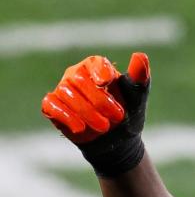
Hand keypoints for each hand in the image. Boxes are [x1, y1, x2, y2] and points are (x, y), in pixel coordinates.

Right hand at [41, 52, 150, 176]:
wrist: (116, 141)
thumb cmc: (127, 114)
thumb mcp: (137, 98)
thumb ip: (139, 78)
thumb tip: (141, 55)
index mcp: (96, 67)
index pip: (94, 62)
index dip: (99, 71)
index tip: (106, 82)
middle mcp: (76, 74)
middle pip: (79, 79)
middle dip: (99, 100)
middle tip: (118, 117)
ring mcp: (63, 89)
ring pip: (66, 93)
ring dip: (86, 112)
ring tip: (104, 127)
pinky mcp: (52, 106)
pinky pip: (51, 105)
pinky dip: (66, 116)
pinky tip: (80, 128)